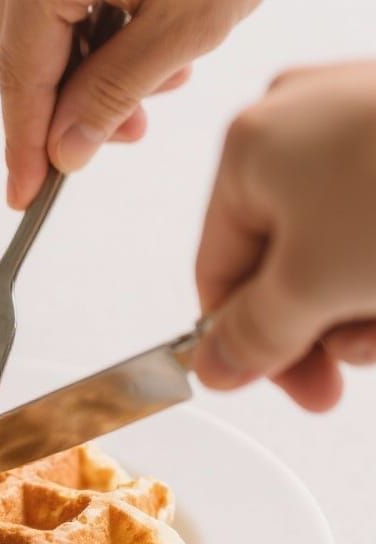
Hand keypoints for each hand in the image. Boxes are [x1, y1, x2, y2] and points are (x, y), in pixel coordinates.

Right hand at [0, 0, 256, 207]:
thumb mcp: (184, 21)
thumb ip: (114, 92)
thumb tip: (66, 151)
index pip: (20, 75)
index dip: (22, 144)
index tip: (24, 196)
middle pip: (27, 51)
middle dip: (70, 105)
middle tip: (118, 138)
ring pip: (50, 25)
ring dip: (94, 70)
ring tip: (159, 85)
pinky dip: (106, 30)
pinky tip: (155, 43)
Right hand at [194, 61, 375, 410]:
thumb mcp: (309, 289)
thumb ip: (252, 337)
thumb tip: (213, 366)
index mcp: (251, 150)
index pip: (220, 274)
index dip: (250, 344)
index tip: (292, 388)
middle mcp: (303, 125)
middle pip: (285, 266)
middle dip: (322, 328)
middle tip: (346, 376)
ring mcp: (368, 125)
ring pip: (341, 252)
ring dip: (365, 309)